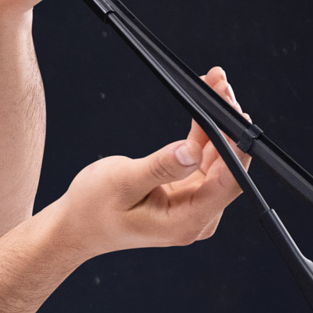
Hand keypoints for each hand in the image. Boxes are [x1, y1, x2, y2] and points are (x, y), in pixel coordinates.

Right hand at [55, 69, 247, 254]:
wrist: (76, 225)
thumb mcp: (122, 182)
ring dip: (218, 123)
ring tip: (214, 86)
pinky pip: (203, 158)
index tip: (235, 115)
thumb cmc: (92, 209)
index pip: (227, 185)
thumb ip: (161, 168)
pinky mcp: (186, 191)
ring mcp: (193, 203)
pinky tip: (205, 104)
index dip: (237, 148)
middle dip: (228, 125)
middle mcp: (196, 216)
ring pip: (218, 158)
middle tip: (221, 87)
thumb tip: (193, 152)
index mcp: (185, 222)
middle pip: (228, 168)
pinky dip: (204, 132)